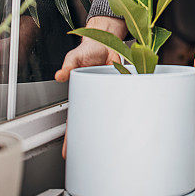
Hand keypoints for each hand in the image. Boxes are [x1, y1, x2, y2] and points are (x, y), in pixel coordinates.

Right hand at [55, 16, 126, 157]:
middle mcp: (98, 97)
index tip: (68, 151)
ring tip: (114, 146)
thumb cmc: (87, 51)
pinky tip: (133, 120)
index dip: (72, 137)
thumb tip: (60, 75)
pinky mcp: (124, 84)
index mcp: (83, 93)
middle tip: (93, 156)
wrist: (105, 39)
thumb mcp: (74, 57)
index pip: (76, 119)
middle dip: (92, 140)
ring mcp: (112, 92)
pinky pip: (127, 98)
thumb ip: (68, 66)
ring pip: (112, 115)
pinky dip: (130, 109)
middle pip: (95, 123)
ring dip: (113, 129)